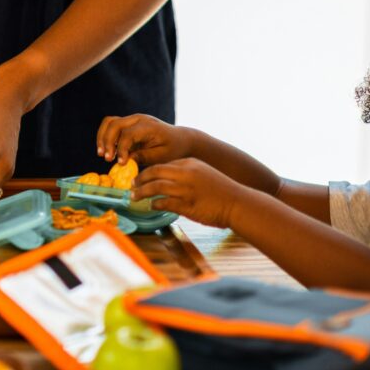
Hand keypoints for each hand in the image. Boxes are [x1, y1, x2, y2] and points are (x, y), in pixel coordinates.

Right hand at [96, 114, 193, 166]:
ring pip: (109, 122)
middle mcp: (138, 119)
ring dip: (102, 137)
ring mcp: (132, 120)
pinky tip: (106, 150)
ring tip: (101, 154)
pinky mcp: (128, 124)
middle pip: (115, 124)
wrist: (180, 140)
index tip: (120, 163)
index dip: (121, 149)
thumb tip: (124, 160)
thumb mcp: (161, 156)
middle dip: (107, 142)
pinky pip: (111, 125)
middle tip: (106, 159)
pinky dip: (105, 136)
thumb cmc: (173, 149)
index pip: (128, 134)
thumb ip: (143, 157)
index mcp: (149, 126)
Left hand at [131, 158, 248, 227]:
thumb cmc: (220, 190)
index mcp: (189, 163)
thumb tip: (165, 178)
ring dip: (142, 192)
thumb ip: (185, 173)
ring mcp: (186, 189)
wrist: (238, 203)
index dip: (147, 171)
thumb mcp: (202, 173)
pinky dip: (155, 204)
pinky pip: (164, 203)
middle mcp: (186, 173)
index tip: (139, 177)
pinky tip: (151, 206)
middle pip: (154, 172)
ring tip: (134, 196)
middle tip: (131, 185)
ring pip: (156, 187)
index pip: (162, 164)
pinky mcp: (187, 205)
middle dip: (139, 179)